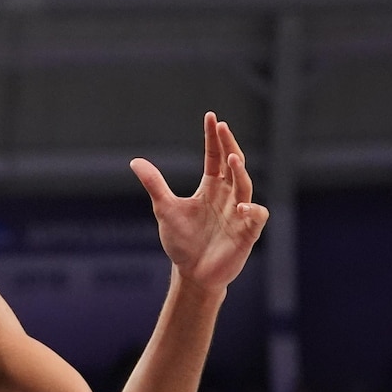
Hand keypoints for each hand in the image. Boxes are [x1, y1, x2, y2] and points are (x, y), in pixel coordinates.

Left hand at [130, 112, 268, 292]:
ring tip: (231, 158)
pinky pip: (257, 217)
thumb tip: (135, 161)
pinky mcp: (247, 233)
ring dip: (240, 172)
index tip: (212, 117)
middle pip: (233, 165)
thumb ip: (155, 184)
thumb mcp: (165, 209)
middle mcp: (228, 196)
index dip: (214, 138)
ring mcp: (239, 213)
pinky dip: (253, 210)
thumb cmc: (182, 242)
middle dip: (229, 145)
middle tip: (222, 127)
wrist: (193, 274)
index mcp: (211, 187)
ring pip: (245, 186)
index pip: (215, 157)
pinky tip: (242, 207)